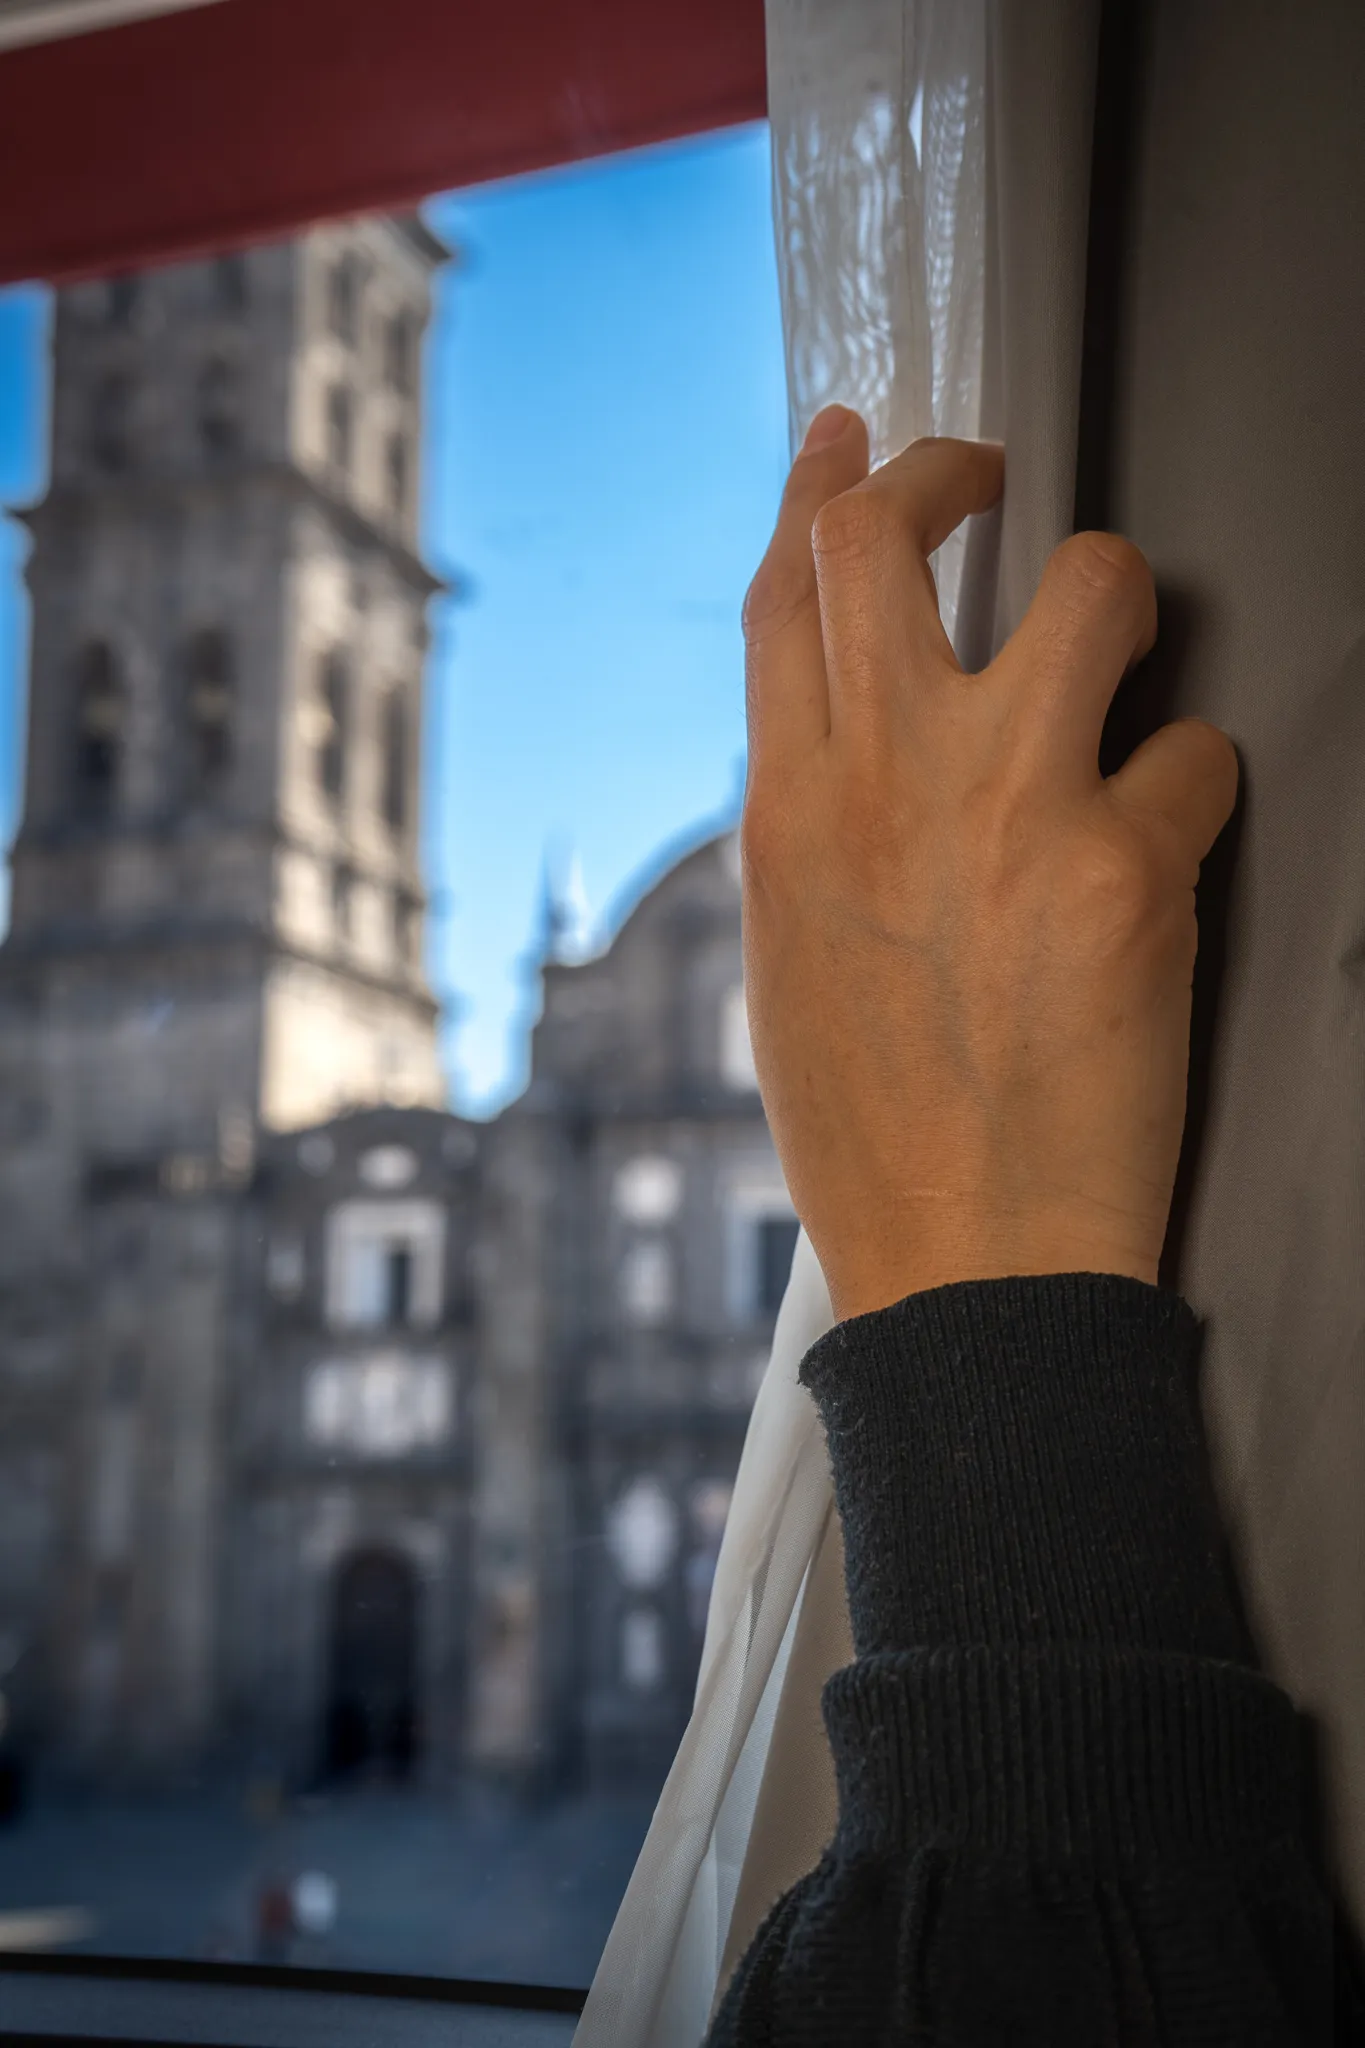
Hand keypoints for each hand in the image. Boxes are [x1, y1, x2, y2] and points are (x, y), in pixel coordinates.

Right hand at [741, 406, 1237, 1321]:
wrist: (969, 1267)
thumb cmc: (878, 1144)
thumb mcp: (791, 967)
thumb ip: (816, 834)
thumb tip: (859, 750)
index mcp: (788, 817)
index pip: (783, 599)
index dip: (816, 492)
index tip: (846, 442)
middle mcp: (885, 788)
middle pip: (894, 540)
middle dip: (946, 471)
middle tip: (985, 473)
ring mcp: (1008, 813)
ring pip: (1087, 587)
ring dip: (1113, 594)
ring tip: (1116, 645)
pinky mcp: (1127, 868)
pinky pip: (1197, 752)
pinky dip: (1193, 787)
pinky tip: (1169, 848)